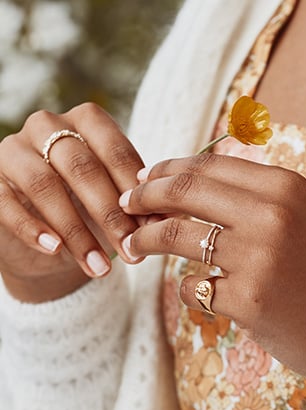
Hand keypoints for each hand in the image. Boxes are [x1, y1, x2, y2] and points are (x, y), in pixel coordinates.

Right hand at [0, 103, 142, 301]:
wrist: (48, 229)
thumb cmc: (91, 206)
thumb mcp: (117, 200)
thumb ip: (139, 203)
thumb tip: (165, 220)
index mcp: (87, 122)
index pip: (116, 151)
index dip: (136, 191)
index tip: (154, 227)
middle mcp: (48, 126)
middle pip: (82, 167)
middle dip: (110, 215)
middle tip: (132, 252)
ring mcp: (14, 149)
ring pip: (44, 185)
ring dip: (77, 231)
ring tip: (101, 268)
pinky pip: (5, 202)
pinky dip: (32, 228)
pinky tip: (55, 250)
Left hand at [121, 154, 305, 409]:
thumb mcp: (304, 223)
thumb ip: (255, 202)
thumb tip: (194, 190)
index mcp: (287, 186)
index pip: (207, 165)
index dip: (167, 170)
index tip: (144, 180)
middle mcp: (271, 213)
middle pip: (184, 189)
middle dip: (144, 194)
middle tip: (124, 204)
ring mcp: (258, 257)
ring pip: (176, 235)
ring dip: (146, 238)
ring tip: (133, 246)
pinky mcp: (248, 300)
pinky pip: (195, 286)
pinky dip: (189, 288)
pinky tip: (200, 293)